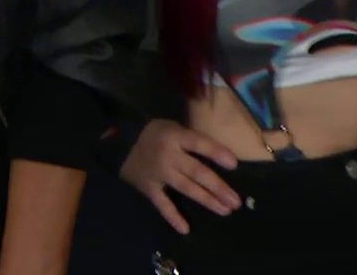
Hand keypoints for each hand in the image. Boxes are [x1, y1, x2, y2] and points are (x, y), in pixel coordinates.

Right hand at [119, 120, 241, 234]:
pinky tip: (185, 229)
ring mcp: (159, 174)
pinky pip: (162, 204)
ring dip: (206, 200)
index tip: (234, 165)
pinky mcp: (149, 188)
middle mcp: (170, 156)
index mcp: (176, 137)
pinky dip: (173, 217)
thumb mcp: (174, 126)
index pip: (200, 144)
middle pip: (197, 172)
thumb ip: (192, 140)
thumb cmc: (154, 132)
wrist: (120, 142)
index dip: (217, 153)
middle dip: (218, 187)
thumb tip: (221, 154)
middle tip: (236, 201)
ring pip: (186, 188)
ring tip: (225, 210)